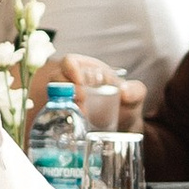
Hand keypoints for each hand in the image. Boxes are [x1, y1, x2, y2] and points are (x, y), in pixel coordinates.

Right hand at [26, 53, 145, 127]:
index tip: (80, 82)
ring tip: (82, 114)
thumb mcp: (135, 96)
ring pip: (52, 96)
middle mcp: (72, 82)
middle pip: (55, 78)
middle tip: (81, 101)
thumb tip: (125, 92)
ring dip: (63, 104)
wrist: (123, 127)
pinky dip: (62, 118)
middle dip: (64, 89)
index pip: (69, 62)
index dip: (70, 69)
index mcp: (86, 68)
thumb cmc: (126, 105)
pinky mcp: (64, 115)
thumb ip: (135, 91)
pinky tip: (77, 124)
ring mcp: (66, 99)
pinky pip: (54, 113)